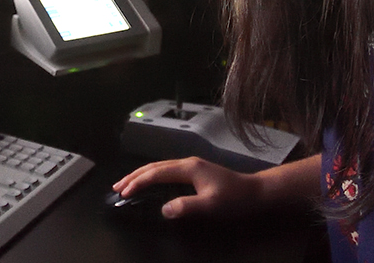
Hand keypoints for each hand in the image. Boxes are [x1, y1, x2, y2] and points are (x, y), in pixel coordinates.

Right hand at [111, 157, 265, 218]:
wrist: (256, 192)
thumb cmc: (235, 198)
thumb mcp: (211, 205)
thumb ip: (187, 206)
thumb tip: (164, 209)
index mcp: (188, 168)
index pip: (156, 173)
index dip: (138, 182)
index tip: (124, 193)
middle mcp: (188, 163)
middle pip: (154, 166)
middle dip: (133, 176)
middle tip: (117, 186)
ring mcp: (191, 166)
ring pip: (159, 167)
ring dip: (141, 175)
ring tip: (127, 183)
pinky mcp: (195, 171)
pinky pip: (166, 171)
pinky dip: (153, 176)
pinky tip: (150, 182)